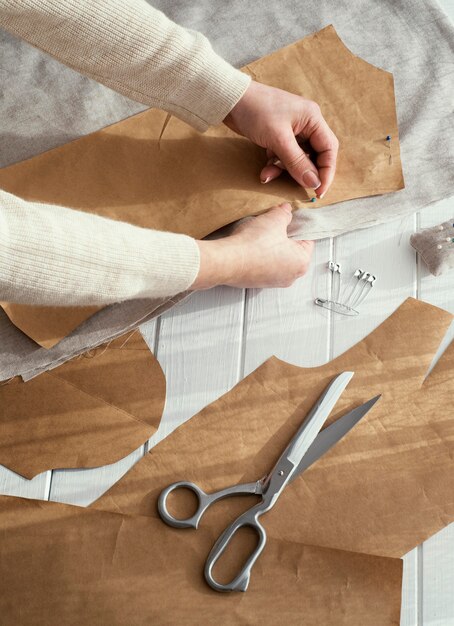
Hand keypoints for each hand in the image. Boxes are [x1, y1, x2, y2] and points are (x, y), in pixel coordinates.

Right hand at [191, 203, 313, 289]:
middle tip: (272, 226)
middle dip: (283, 237)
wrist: (228, 261)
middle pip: (292, 250)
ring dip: (270, 248)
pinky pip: (264, 266)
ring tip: (259, 236)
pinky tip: (251, 247)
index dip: (296, 226)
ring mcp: (273, 282)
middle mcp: (291, 276)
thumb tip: (286, 210)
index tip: (287, 219)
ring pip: (277, 259)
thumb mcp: (274, 219)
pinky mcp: (258, 283)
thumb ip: (285, 213)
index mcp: (302, 262)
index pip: (307, 239)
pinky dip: (259, 257)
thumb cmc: (253, 244)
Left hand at [223, 80, 338, 198]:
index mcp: (313, 118)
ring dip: (284, 170)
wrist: (229, 99)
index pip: (329, 149)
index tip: (318, 191)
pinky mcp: (278, 136)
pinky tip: (263, 171)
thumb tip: (314, 183)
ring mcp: (292, 130)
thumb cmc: (256, 111)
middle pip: (314, 155)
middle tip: (297, 188)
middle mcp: (306, 123)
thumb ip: (297, 162)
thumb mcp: (278, 139)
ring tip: (267, 175)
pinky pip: (283, 156)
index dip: (326, 172)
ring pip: (297, 158)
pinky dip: (274, 165)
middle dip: (303, 172)